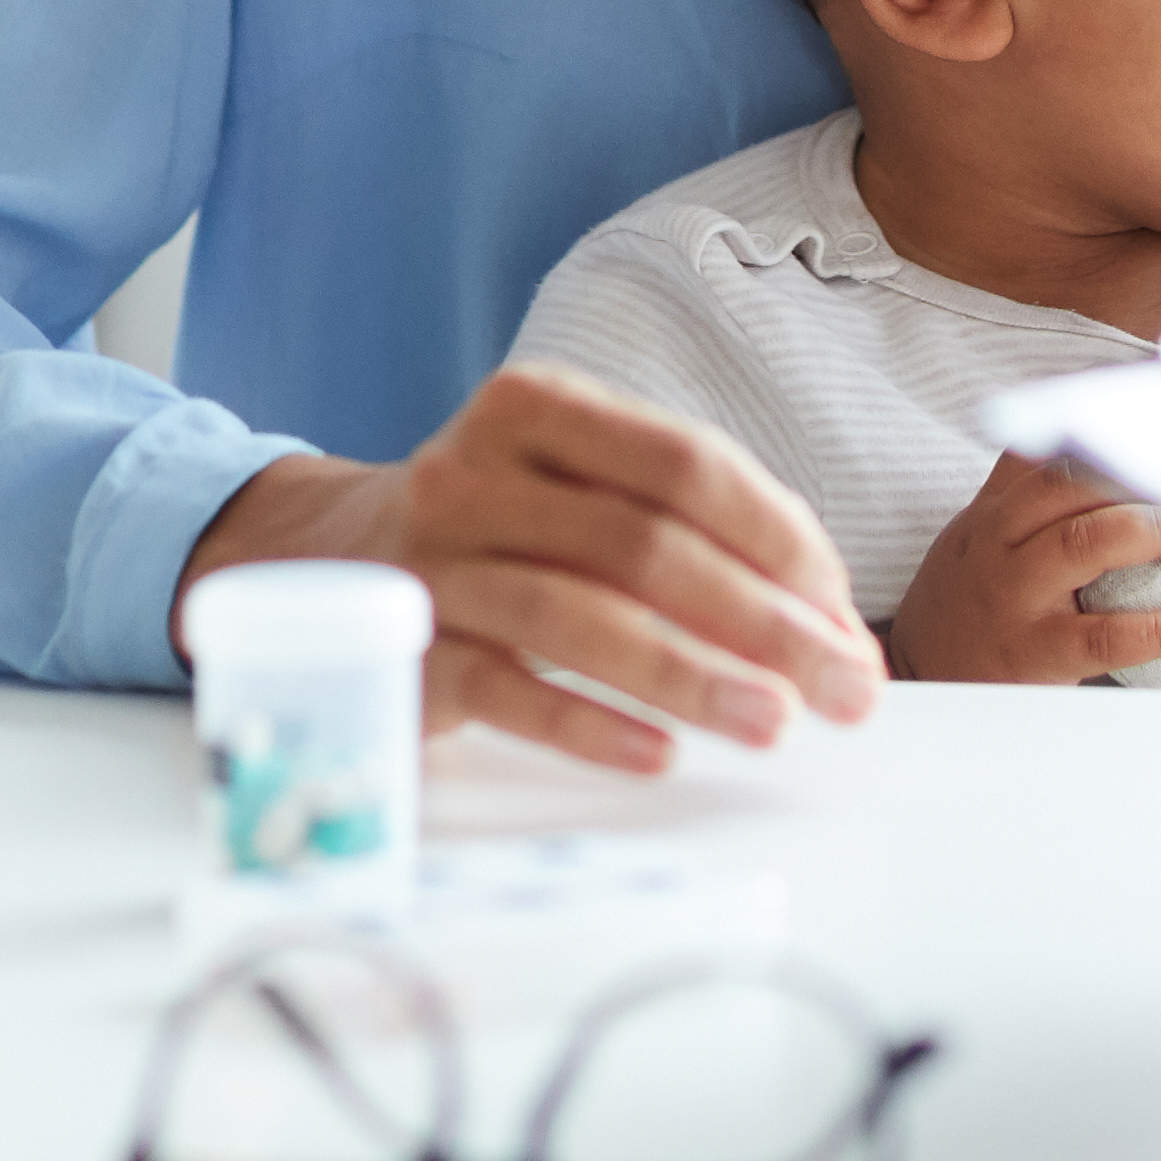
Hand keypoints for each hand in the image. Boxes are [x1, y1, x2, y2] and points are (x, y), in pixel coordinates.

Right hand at [173, 367, 884, 776]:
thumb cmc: (494, 529)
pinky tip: (658, 754)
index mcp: (538, 406)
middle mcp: (476, 470)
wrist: (318, 556)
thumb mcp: (570, 484)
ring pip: (576, 616)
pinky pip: (502, 687)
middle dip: (761, 621)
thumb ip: (682, 529)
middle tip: (843, 690)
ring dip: (688, 677)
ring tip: (772, 724)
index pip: (685, 464)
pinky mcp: (397, 645)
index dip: (778, 539)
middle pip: (642, 544)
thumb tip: (822, 624)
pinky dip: (587, 722)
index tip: (841, 614)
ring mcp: (430, 559)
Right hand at [886, 452, 1160, 683]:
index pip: (1042, 451)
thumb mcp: (977, 534)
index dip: (1097, 426)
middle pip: (1067, 486)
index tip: (1151, 417)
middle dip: (1138, 481)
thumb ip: (1021, 490)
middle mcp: (998, 544)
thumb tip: (1088, 440)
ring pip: (1084, 543)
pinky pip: (1101, 636)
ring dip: (1154, 533)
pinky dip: (1153, 628)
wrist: (918, 679)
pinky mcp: (1034, 653)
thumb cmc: (966, 599)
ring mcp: (1014, 597)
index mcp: (992, 512)